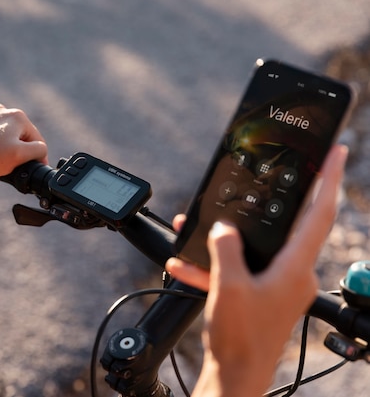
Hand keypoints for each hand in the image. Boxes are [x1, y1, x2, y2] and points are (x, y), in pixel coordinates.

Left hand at [0, 104, 47, 179]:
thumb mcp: (19, 157)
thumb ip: (37, 151)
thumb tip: (41, 150)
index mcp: (18, 117)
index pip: (36, 141)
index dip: (37, 158)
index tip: (31, 170)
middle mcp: (2, 109)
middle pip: (17, 135)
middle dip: (14, 149)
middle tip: (6, 165)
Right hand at [166, 144, 347, 396]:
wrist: (235, 375)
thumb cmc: (239, 337)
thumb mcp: (227, 286)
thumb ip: (225, 248)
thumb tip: (223, 229)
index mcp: (295, 268)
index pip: (319, 212)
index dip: (329, 178)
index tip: (338, 152)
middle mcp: (292, 274)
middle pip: (287, 225)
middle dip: (271, 201)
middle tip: (270, 174)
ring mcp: (277, 286)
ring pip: (256, 247)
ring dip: (228, 237)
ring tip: (199, 225)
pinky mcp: (260, 296)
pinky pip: (240, 269)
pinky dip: (216, 264)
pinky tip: (187, 263)